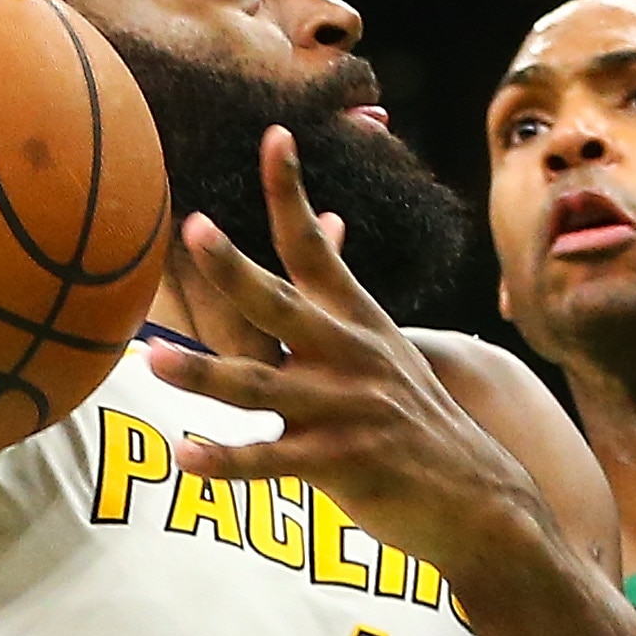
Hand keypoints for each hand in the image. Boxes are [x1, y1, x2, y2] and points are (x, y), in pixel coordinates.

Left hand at [147, 127, 552, 580]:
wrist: (481, 499)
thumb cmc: (415, 419)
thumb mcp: (384, 345)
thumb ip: (339, 292)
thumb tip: (326, 218)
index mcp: (357, 321)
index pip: (314, 246)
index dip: (291, 192)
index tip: (274, 136)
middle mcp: (349, 356)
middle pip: (281, 305)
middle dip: (235, 269)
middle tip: (194, 229)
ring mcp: (345, 411)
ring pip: (261, 387)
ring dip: (204, 375)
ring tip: (154, 360)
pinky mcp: (341, 464)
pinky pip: (270, 462)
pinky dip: (225, 462)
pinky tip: (184, 457)